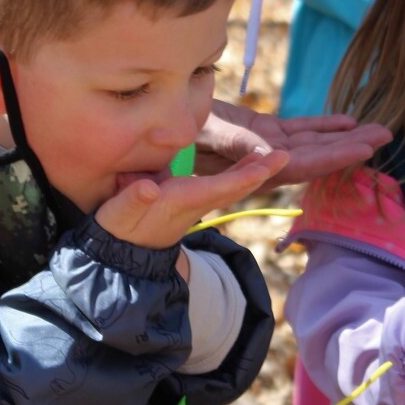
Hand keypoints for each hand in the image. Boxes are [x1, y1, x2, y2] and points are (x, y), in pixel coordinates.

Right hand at [95, 150, 287, 248]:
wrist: (122, 250)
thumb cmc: (119, 226)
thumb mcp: (118, 213)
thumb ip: (133, 199)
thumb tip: (150, 187)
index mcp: (181, 201)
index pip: (219, 187)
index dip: (243, 175)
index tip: (267, 164)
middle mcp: (195, 203)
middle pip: (234, 188)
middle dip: (260, 172)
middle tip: (285, 155)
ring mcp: (196, 203)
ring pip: (232, 187)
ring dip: (254, 172)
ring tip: (275, 155)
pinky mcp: (193, 201)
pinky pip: (224, 186)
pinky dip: (241, 174)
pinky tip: (251, 162)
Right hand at [195, 100, 391, 187]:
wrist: (155, 128)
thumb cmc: (176, 133)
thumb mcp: (207, 136)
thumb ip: (239, 146)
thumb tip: (273, 157)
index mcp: (256, 165)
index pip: (304, 164)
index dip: (335, 157)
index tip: (365, 150)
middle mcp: (267, 160)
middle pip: (316, 156)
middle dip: (351, 147)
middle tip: (387, 135)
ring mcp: (266, 146)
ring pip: (312, 142)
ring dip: (344, 136)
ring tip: (378, 129)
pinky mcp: (262, 131)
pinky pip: (298, 129)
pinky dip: (323, 125)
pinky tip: (348, 121)